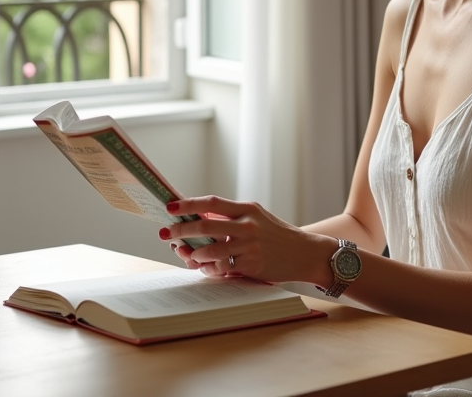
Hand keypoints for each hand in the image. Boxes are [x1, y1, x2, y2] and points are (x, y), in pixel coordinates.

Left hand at [161, 196, 336, 284]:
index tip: (170, 206)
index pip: (212, 203)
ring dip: (195, 254)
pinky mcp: (252, 265)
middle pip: (206, 227)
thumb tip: (199, 219)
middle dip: (182, 230)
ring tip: (188, 255)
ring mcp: (250, 246)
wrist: (304, 253)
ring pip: (211, 251)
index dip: (189, 204)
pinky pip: (223, 268)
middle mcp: (248, 226)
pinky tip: (205, 268)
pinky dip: (210, 269)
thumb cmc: (276, 235)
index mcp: (247, 209)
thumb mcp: (257, 218)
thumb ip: (231, 217)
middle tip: (167, 233)